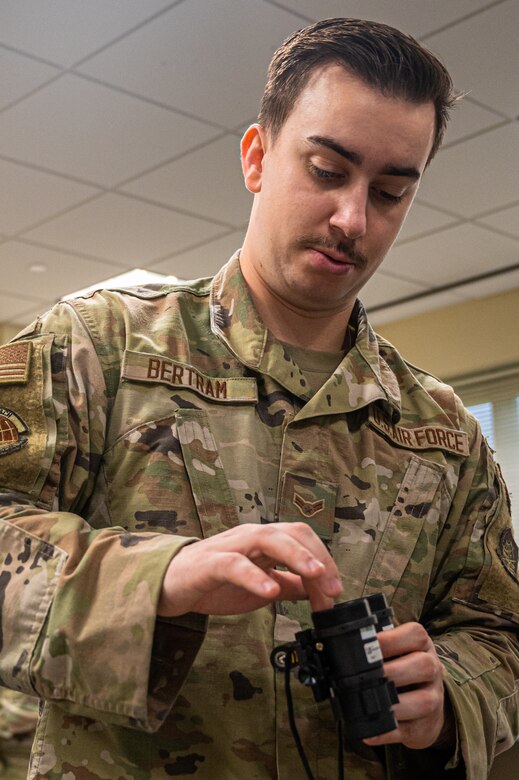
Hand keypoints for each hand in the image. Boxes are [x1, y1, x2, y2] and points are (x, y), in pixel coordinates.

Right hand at [158, 522, 342, 616]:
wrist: (171, 586)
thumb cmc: (216, 582)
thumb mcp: (262, 586)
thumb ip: (290, 585)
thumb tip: (322, 590)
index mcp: (265, 541)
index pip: (303, 539)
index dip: (326, 561)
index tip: (336, 591)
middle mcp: (251, 537)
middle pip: (292, 532)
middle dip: (318, 556)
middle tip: (333, 587)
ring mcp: (230, 546)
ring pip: (267, 538)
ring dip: (296, 555)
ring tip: (315, 575)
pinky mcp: (209, 563)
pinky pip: (234, 564)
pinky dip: (255, 576)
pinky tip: (271, 590)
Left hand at [363, 622, 452, 750]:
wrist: (427, 701)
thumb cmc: (403, 668)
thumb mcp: (398, 651)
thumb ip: (378, 647)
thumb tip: (345, 646)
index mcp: (422, 646)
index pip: (415, 635)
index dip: (392, 639)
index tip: (371, 644)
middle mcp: (432, 670)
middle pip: (423, 666)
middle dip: (394, 671)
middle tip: (370, 675)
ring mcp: (433, 699)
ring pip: (423, 701)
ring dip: (395, 704)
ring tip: (372, 703)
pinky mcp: (425, 726)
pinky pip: (409, 730)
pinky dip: (388, 732)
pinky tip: (370, 732)